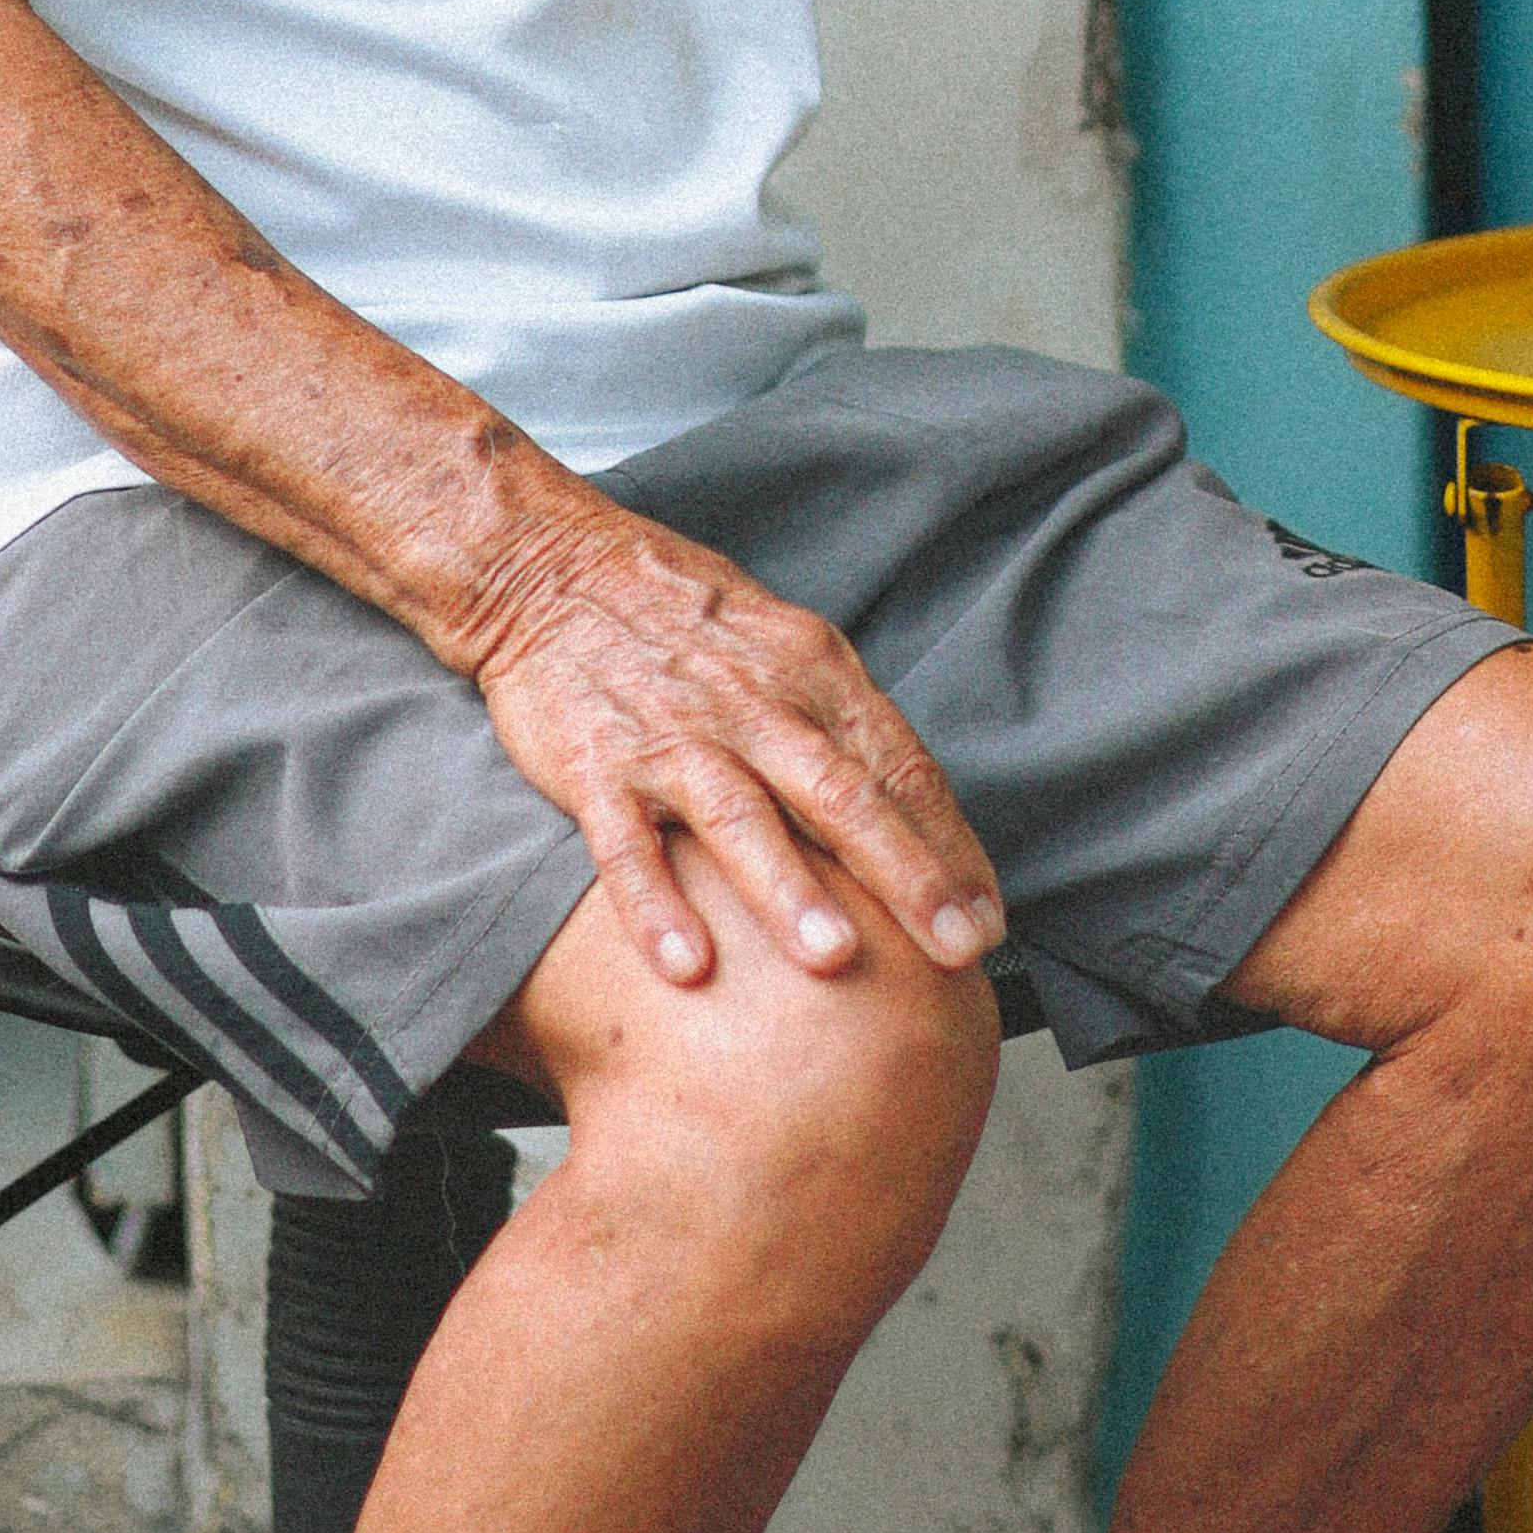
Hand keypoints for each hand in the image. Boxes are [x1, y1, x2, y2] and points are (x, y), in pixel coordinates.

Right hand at [440, 476, 1005, 995]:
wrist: (547, 566)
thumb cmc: (680, 616)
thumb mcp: (783, 643)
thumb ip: (841, 725)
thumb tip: (913, 815)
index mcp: (811, 670)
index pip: (898, 764)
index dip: (948, 845)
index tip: (986, 918)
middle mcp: (751, 702)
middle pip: (842, 794)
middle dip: (907, 875)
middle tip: (958, 946)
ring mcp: (672, 735)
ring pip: (741, 817)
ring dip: (789, 889)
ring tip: (835, 958)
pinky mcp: (594, 764)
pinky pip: (627, 843)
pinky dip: (656, 903)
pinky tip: (687, 965)